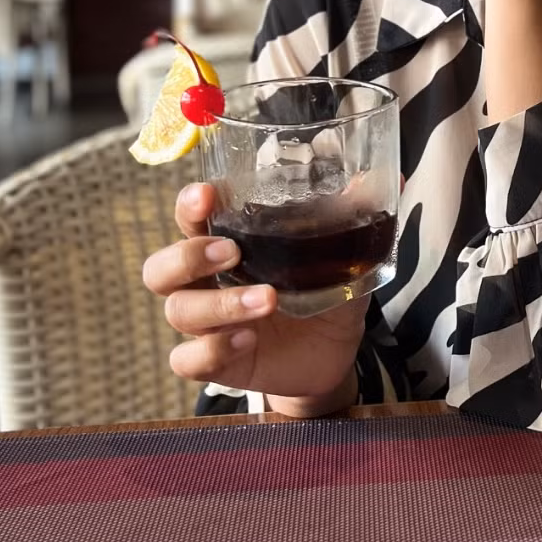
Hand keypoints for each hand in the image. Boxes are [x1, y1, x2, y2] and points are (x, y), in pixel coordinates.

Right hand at [143, 182, 367, 414]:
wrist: (332, 354)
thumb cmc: (325, 293)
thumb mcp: (342, 258)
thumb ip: (349, 224)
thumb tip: (380, 179)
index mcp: (228, 245)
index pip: (190, 218)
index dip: (189, 206)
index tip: (206, 195)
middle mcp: (207, 283)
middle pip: (161, 268)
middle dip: (187, 256)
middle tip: (231, 252)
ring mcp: (207, 324)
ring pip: (178, 311)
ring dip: (220, 304)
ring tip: (267, 300)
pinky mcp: (214, 362)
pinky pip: (188, 360)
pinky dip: (213, 350)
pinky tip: (247, 340)